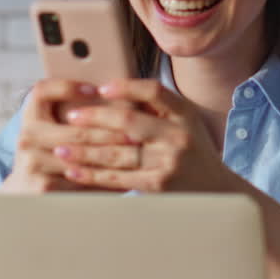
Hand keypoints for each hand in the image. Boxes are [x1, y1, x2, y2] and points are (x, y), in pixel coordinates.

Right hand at [0, 79, 130, 193]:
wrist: (24, 192)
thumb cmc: (48, 155)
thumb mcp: (50, 130)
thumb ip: (70, 114)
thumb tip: (110, 94)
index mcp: (30, 116)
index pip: (42, 91)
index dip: (67, 87)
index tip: (95, 89)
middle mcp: (27, 137)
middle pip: (77, 131)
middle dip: (111, 131)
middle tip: (137, 130)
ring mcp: (33, 163)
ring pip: (84, 158)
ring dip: (113, 156)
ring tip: (136, 151)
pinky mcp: (42, 187)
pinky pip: (82, 181)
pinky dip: (105, 180)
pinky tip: (124, 176)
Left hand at [53, 79, 234, 192]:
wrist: (219, 191)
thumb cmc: (193, 151)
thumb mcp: (185, 122)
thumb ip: (157, 107)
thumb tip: (114, 90)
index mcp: (183, 114)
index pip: (153, 91)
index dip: (125, 87)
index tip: (101, 88)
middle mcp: (177, 136)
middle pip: (128, 121)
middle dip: (94, 117)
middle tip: (70, 117)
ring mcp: (168, 162)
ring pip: (117, 153)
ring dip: (84, 150)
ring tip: (61, 148)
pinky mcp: (158, 186)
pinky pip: (119, 178)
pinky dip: (93, 175)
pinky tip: (75, 172)